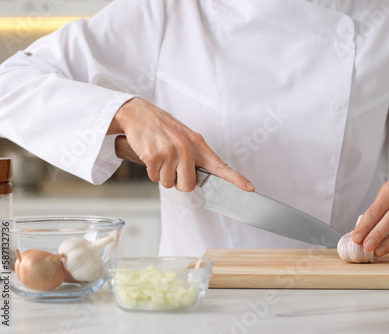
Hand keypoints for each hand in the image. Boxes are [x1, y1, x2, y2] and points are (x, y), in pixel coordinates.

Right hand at [108, 98, 254, 191]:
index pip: (221, 166)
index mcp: (198, 144)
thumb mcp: (185, 137)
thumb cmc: (163, 128)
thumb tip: (201, 177)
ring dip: (162, 175)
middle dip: (178, 181)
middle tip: (172, 166)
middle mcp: (187, 148)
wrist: (138, 114)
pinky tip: (151, 155)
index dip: (236, 179)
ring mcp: (170, 152)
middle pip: (188, 186)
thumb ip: (195, 156)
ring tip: (160, 157)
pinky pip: (155, 178)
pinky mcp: (154, 156)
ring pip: (169, 184)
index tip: (250, 188)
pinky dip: (151, 171)